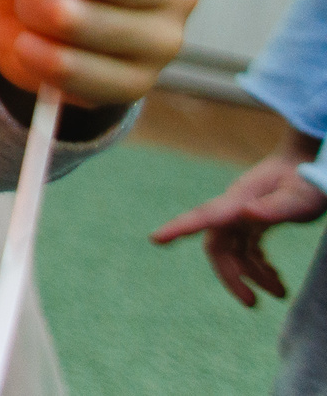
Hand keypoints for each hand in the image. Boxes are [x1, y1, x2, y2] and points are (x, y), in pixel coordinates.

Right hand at [151, 128, 326, 304]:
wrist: (310, 161)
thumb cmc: (307, 179)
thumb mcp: (299, 198)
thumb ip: (274, 208)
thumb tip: (246, 214)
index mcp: (240, 202)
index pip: (204, 217)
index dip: (178, 228)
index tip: (155, 239)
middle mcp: (236, 209)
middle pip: (219, 247)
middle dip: (231, 277)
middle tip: (253, 304)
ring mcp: (243, 215)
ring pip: (235, 252)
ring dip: (253, 275)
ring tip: (280, 293)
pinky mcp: (254, 220)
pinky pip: (247, 249)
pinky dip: (258, 266)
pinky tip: (274, 277)